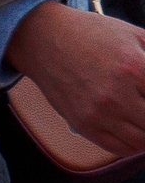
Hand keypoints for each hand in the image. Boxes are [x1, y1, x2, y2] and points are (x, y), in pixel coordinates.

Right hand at [5, 0, 144, 156]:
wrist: (47, 41)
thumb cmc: (93, 35)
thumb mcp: (138, 35)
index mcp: (136, 68)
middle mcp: (117, 95)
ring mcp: (98, 114)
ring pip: (141, 141)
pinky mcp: (83, 125)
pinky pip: (117, 147)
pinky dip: (134, 146)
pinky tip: (139, 134)